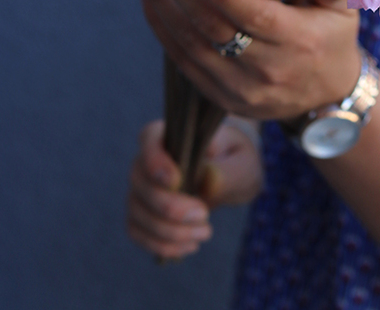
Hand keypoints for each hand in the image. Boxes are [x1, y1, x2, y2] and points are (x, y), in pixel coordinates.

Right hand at [127, 119, 262, 258]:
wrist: (231, 172)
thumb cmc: (235, 158)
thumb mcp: (243, 161)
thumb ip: (228, 170)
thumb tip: (207, 182)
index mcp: (170, 133)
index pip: (149, 138)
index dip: (155, 161)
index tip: (176, 180)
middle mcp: (148, 158)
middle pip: (139, 181)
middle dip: (169, 206)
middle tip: (204, 214)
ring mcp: (142, 187)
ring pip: (136, 210)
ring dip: (168, 231)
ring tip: (204, 233)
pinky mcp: (142, 213)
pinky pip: (137, 231)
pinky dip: (161, 244)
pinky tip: (189, 245)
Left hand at [134, 0, 360, 120]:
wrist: (330, 95)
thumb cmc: (332, 32)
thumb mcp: (339, 1)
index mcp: (299, 40)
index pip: (253, 16)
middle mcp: (268, 70)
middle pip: (211, 28)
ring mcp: (242, 90)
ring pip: (190, 46)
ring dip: (160, 3)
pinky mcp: (221, 98)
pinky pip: (182, 62)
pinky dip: (161, 27)